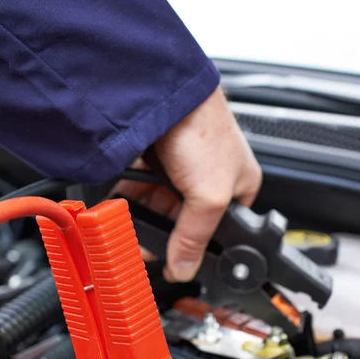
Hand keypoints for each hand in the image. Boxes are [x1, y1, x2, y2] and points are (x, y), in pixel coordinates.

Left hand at [115, 86, 261, 281]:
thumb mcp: (209, 195)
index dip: (194, 247)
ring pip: (159, 207)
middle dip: (163, 234)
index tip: (173, 260)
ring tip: (128, 230)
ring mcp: (180, 169)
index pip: (216, 230)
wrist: (166, 90)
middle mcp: (209, 179)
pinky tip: (121, 209)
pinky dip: (130, 200)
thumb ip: (195, 236)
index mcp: (238, 187)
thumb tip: (184, 268)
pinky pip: (140, 189)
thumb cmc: (203, 127)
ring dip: (143, 219)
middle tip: (144, 248)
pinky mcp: (155, 159)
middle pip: (183, 221)